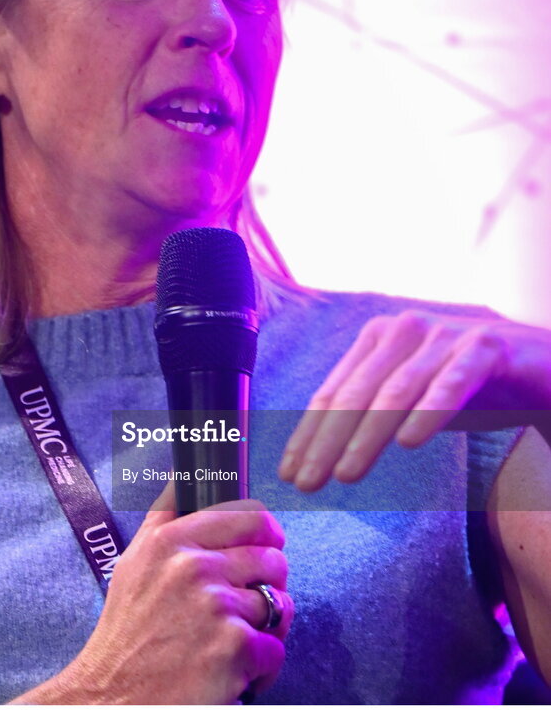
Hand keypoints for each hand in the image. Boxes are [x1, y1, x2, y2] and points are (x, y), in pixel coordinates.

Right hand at [24, 483, 293, 704]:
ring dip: (266, 629)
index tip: (270, 542)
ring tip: (236, 644)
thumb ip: (163, 519)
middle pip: (271, 557)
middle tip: (252, 604)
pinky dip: (262, 669)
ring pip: (278, 605)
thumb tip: (183, 475)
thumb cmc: (126, 637)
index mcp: (170, 541)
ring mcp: (215, 606)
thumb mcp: (133, 564)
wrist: (109, 701)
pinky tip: (235, 675)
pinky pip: (274, 649)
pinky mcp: (234, 647)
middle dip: (271, 583)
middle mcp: (192, 566)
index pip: (246, 514)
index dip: (267, 530)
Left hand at [278, 309, 550, 491]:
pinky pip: (452, 381)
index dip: (308, 433)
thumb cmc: (472, 382)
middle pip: (356, 392)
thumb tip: (324, 454)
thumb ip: (374, 412)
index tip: (289, 474)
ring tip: (346, 474)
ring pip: (397, 389)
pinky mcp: (487, 346)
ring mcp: (446, 334)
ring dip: (367, 434)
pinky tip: (409, 441)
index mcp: (379, 338)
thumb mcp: (414, 395)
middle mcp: (405, 329)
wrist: (544, 362)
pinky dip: (429, 411)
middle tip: (307, 484)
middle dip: (326, 440)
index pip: (334, 391)